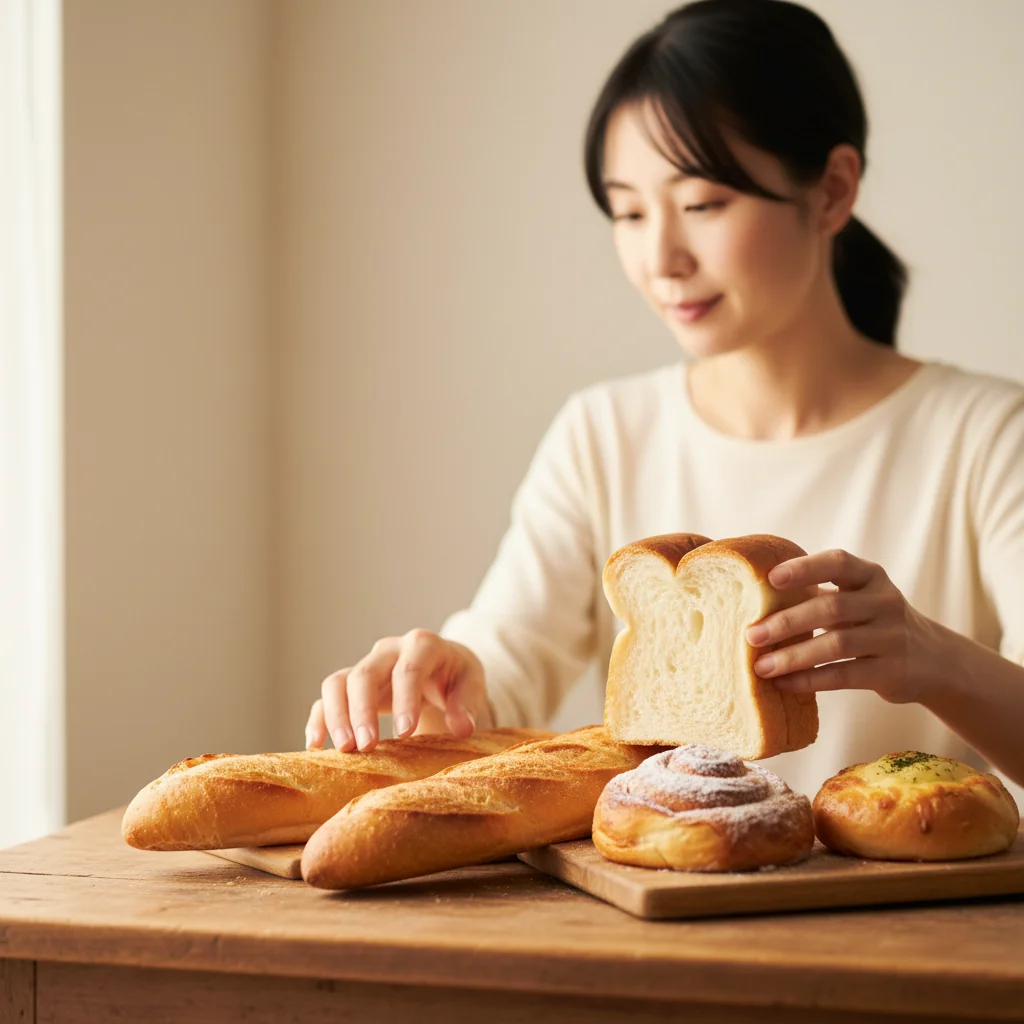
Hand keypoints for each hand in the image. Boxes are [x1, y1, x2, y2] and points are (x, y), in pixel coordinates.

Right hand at [305, 630, 491, 751]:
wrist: (443, 667)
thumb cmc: (456, 676)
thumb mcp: (471, 684)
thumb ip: (467, 704)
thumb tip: (462, 727)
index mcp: (422, 645)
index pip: (409, 668)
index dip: (405, 699)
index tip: (405, 732)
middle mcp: (388, 651)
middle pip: (365, 674)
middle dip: (363, 711)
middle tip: (367, 746)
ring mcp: (366, 666)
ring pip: (338, 682)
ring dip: (336, 716)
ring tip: (345, 750)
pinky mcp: (351, 684)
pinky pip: (326, 697)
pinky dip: (319, 719)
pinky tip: (316, 746)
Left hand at [744, 548, 946, 704]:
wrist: (933, 659)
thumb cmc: (873, 621)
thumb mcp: (859, 597)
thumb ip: (820, 592)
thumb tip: (751, 597)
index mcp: (870, 576)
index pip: (838, 562)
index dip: (805, 568)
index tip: (771, 577)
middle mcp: (885, 602)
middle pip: (831, 608)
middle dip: (787, 621)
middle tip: (751, 635)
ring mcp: (892, 637)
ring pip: (837, 645)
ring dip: (793, 656)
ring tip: (760, 667)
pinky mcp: (892, 672)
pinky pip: (844, 676)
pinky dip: (810, 680)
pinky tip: (783, 683)